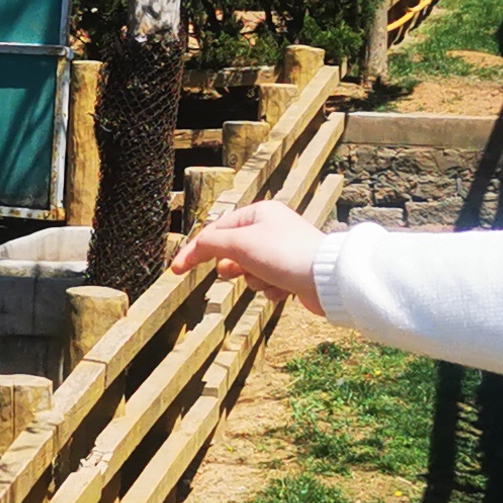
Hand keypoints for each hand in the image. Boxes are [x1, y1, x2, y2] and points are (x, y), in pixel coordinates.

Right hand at [171, 199, 325, 309]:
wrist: (326, 279)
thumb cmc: (284, 255)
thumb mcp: (240, 244)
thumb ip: (211, 243)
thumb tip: (194, 249)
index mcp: (259, 213)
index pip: (216, 230)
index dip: (195, 250)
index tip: (176, 271)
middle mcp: (271, 229)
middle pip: (232, 252)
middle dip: (235, 266)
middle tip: (238, 269)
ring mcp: (281, 252)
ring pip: (248, 272)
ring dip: (254, 280)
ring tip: (271, 278)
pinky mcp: (291, 273)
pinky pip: (266, 284)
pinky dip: (271, 289)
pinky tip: (286, 289)